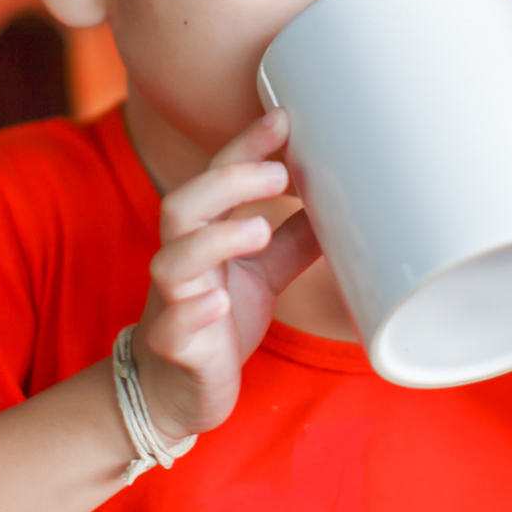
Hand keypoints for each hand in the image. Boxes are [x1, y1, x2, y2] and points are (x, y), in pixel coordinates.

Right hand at [132, 109, 318, 440]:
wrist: (175, 393)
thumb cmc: (217, 323)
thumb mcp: (262, 275)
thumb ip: (291, 240)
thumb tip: (339, 205)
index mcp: (202, 236)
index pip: (216, 178)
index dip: (245, 147)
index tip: (282, 118)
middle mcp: (181, 262)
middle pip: (183, 205)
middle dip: (228, 182)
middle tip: (278, 172)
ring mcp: (172, 304)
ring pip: (172, 261)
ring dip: (214, 240)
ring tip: (259, 229)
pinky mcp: (175, 348)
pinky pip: (175, 327)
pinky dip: (194, 311)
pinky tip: (219, 303)